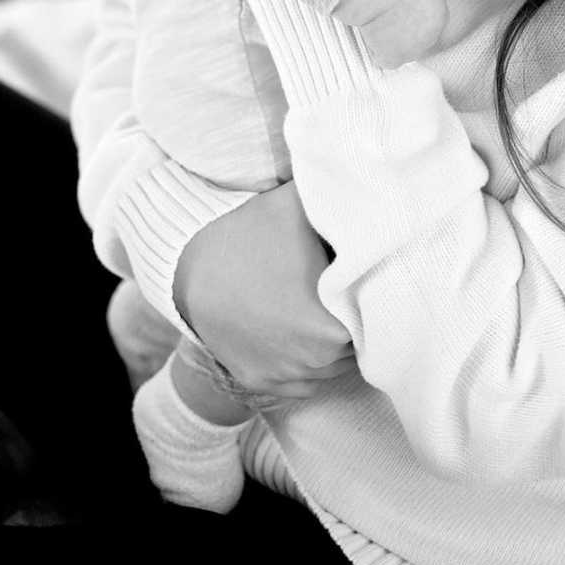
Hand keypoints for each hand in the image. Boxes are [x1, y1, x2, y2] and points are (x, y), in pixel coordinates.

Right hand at [174, 180, 353, 400]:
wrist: (187, 264)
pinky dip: (306, 360)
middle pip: (359, 346)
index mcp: (334, 327)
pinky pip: (303, 382)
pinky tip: (300, 329)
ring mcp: (286, 376)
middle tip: (343, 288)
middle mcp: (314, 361)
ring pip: (333, 367)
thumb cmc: (248, 232)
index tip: (363, 275)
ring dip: (333, 344)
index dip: (374, 296)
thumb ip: (341, 197)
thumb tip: (371, 182)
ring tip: (321, 307)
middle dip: (356, 319)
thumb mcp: (299, 207)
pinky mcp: (261, 381)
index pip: (377, 320)